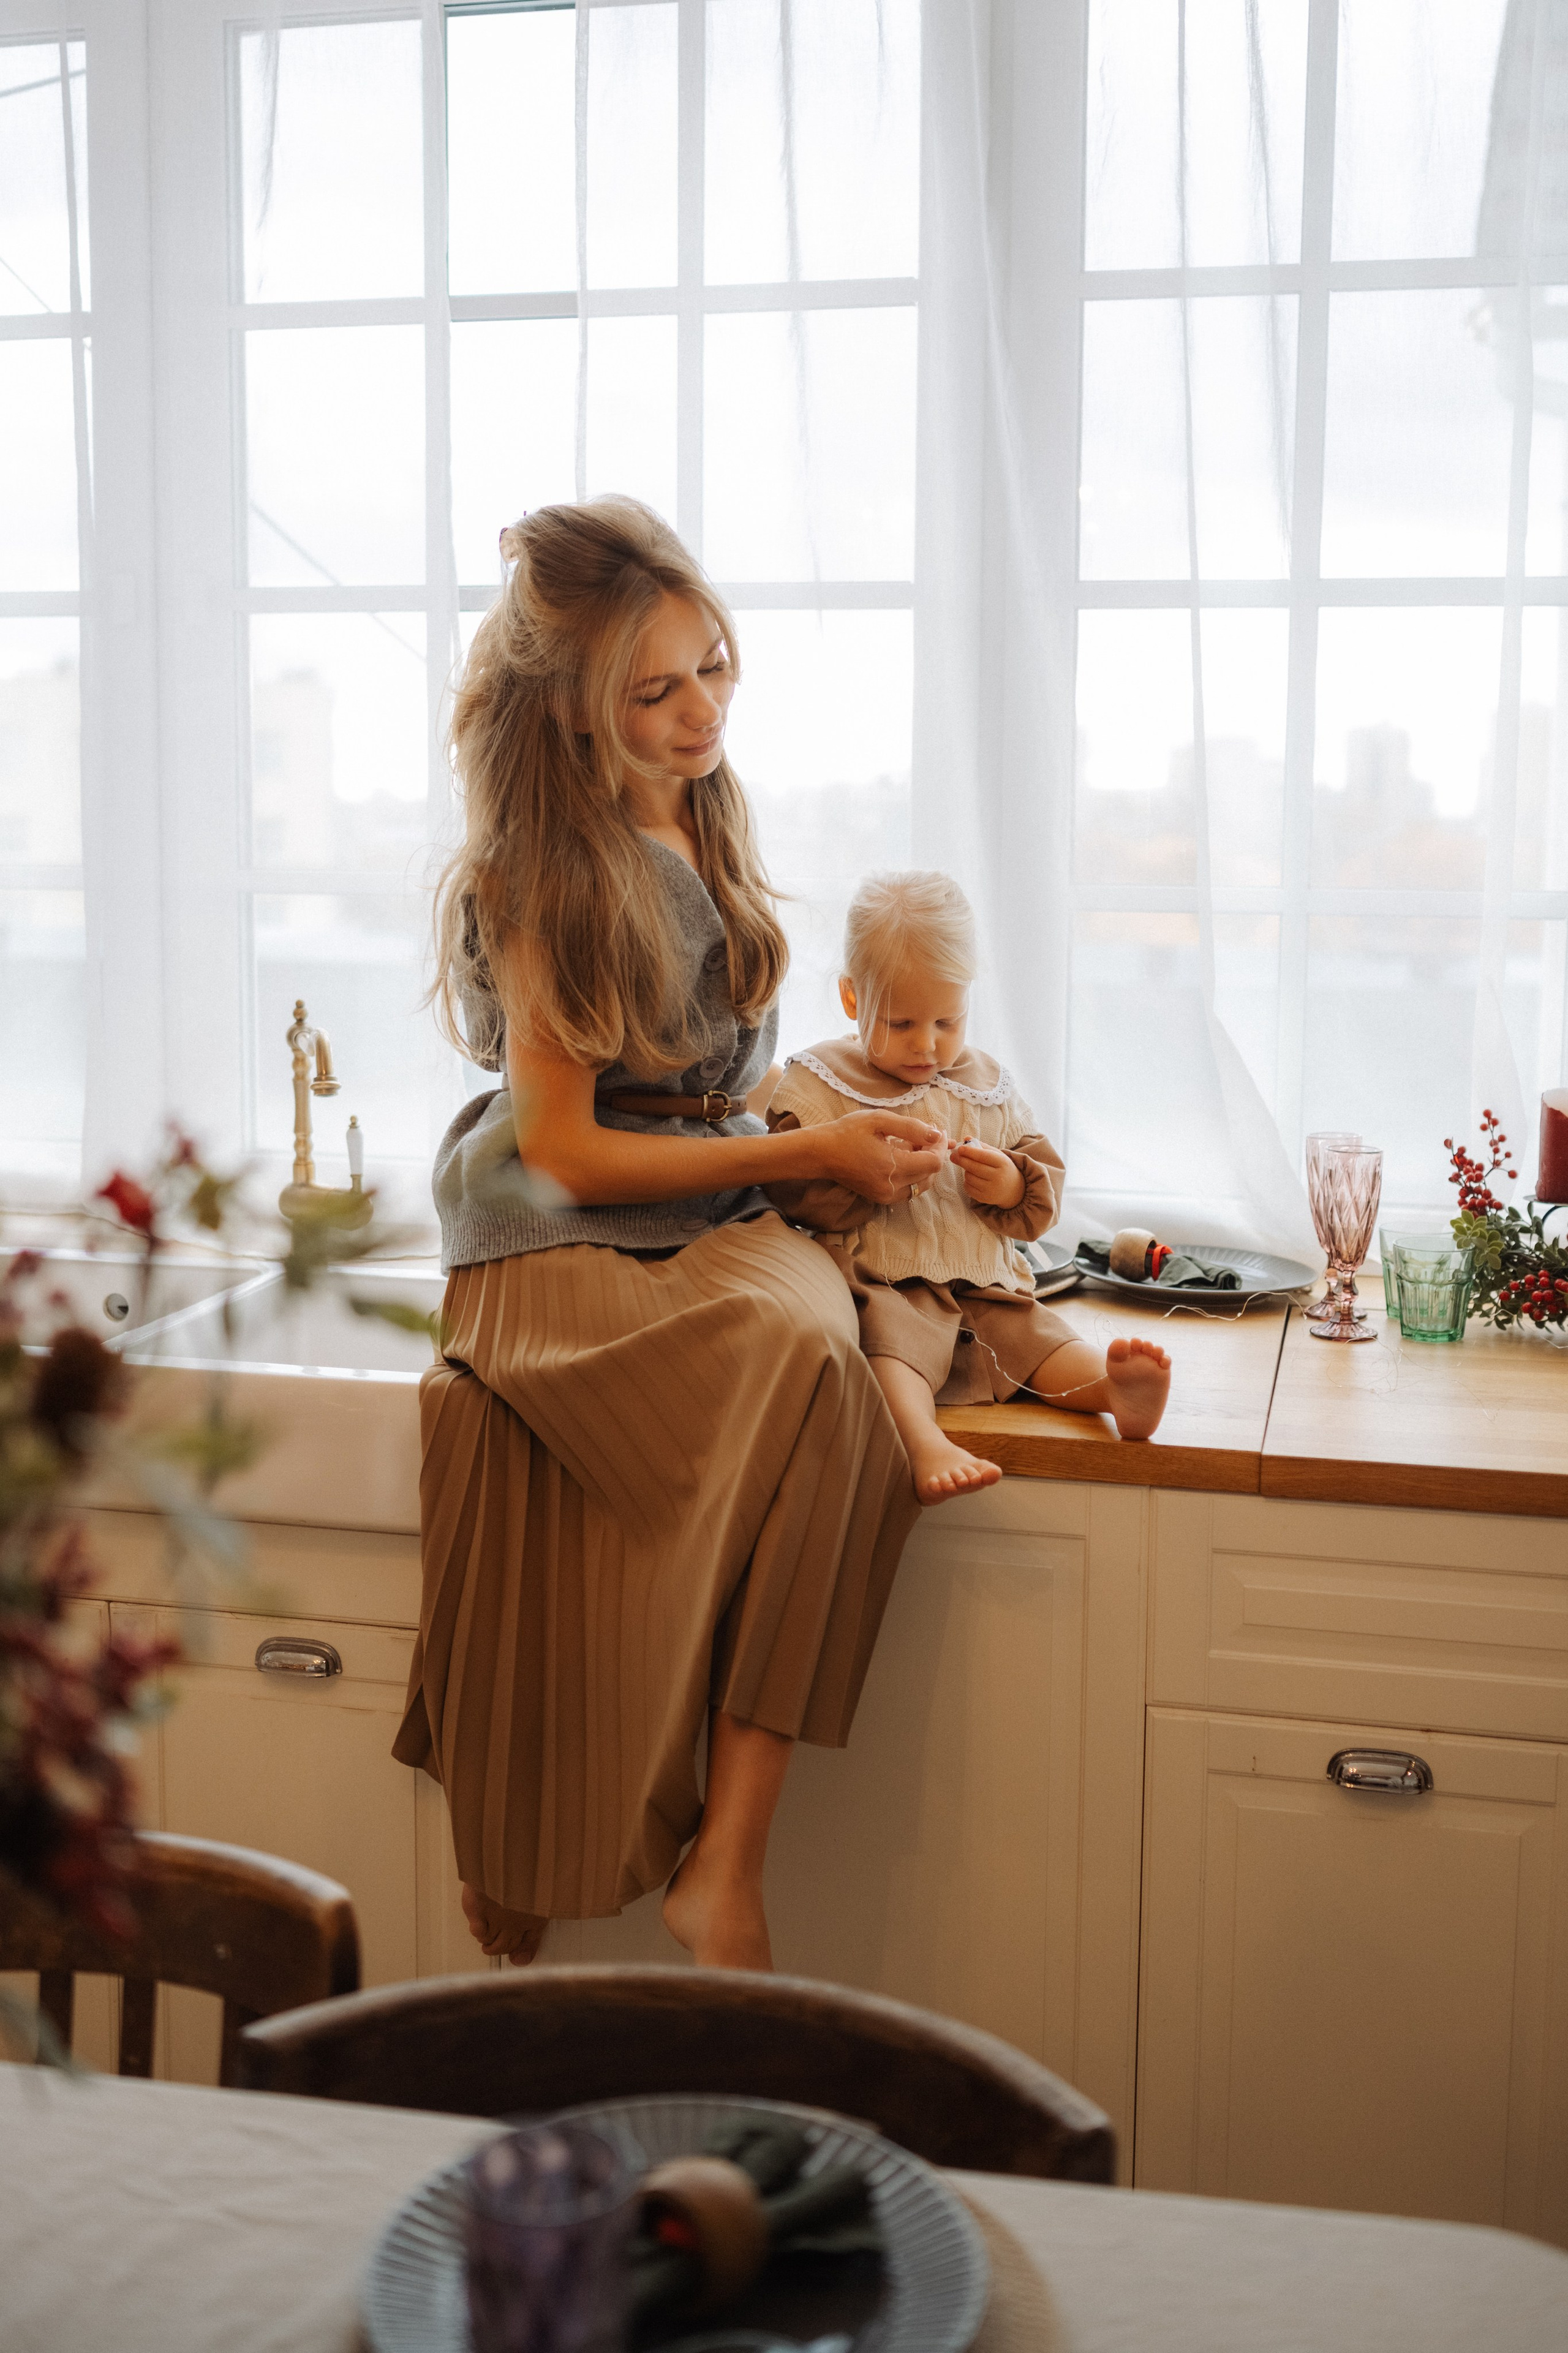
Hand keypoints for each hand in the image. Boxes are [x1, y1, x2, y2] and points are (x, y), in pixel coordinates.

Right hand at [815, 1111, 945, 1203]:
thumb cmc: (847, 1132)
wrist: (821, 1153)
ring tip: (917, 1145)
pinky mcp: (881, 1198)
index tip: (938, 1131)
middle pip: (930, 1175)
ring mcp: (886, 1195)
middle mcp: (891, 1187)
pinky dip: (914, 1175)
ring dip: (926, 1166)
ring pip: (922, 1185)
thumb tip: (936, 1135)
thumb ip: (911, 1127)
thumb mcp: (879, 1119)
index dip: (940, 1146)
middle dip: (934, 1154)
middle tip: (929, 1135)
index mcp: (892, 1166)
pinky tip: (906, 1157)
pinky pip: (909, 1190)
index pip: (933, 1162)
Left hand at [951, 1138, 1025, 1208]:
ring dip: (966, 1171)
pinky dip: (967, 1181)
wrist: (1013, 1189)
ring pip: (969, 1177)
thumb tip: (966, 1138)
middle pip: (974, 1167)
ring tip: (971, 1169)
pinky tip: (972, 1178)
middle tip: (953, 1156)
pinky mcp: (985, 1198)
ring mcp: (991, 1189)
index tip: (960, 1148)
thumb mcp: (997, 1155)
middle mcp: (998, 1177)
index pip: (983, 1156)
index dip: (970, 1152)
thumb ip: (981, 1146)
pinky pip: (968, 1188)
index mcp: (1003, 1163)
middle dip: (962, 1160)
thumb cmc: (1002, 1168)